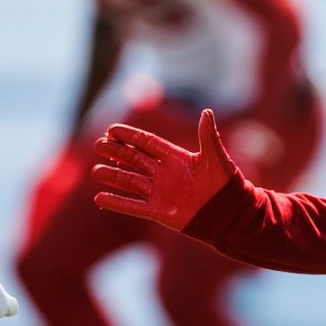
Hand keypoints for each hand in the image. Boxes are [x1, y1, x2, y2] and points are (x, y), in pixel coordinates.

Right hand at [92, 109, 239, 230]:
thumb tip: (206, 111)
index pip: (147, 143)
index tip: (111, 130)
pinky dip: (117, 203)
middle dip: (116, 152)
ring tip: (96, 171)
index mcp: (175, 158)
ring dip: (113, 176)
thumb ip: (207, 136)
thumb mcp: (216, 158)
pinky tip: (100, 198)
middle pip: (134, 159)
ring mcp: (160, 192)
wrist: (229, 214)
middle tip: (98, 145)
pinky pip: (133, 206)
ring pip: (130, 181)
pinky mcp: (158, 212)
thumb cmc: (225, 184)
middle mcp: (164, 173)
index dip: (129, 136)